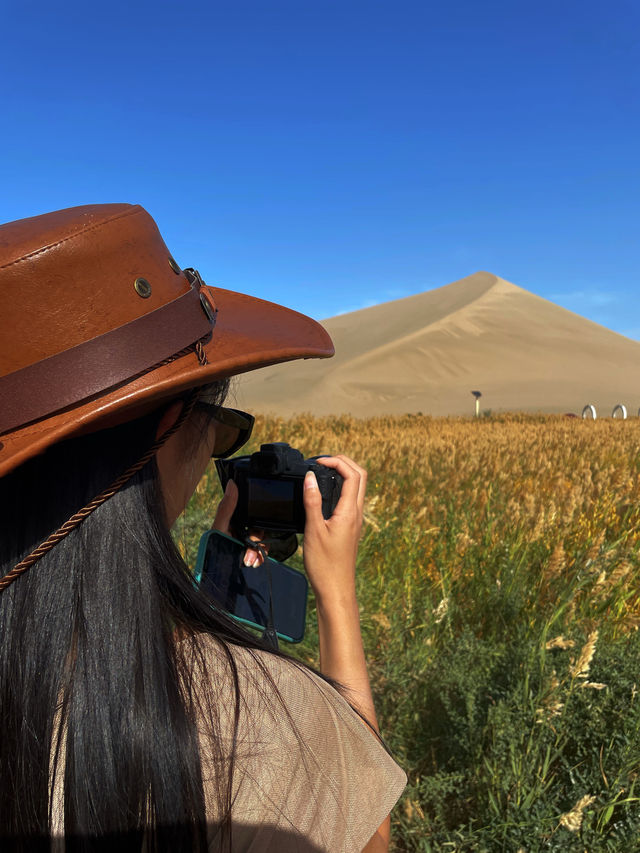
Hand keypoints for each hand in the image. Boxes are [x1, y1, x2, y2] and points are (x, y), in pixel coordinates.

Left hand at [212, 480, 265, 567]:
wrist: (215, 573)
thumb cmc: (213, 548)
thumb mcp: (219, 527)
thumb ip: (226, 507)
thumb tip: (232, 483)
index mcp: (234, 519)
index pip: (250, 512)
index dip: (256, 516)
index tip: (256, 526)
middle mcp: (242, 530)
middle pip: (259, 528)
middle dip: (257, 541)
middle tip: (248, 549)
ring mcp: (246, 543)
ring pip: (262, 540)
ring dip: (258, 551)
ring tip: (249, 561)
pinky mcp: (251, 554)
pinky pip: (263, 552)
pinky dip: (261, 557)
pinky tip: (255, 563)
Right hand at [302, 455, 366, 606]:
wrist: (336, 589)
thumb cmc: (325, 565)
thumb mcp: (314, 530)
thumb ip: (312, 501)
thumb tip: (310, 477)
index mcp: (350, 512)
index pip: (353, 475)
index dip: (337, 462)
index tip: (318, 462)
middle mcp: (356, 514)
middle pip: (360, 476)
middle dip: (344, 463)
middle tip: (323, 462)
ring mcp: (355, 520)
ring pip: (357, 488)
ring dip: (343, 474)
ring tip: (322, 473)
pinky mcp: (350, 527)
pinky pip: (350, 500)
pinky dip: (340, 488)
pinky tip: (324, 494)